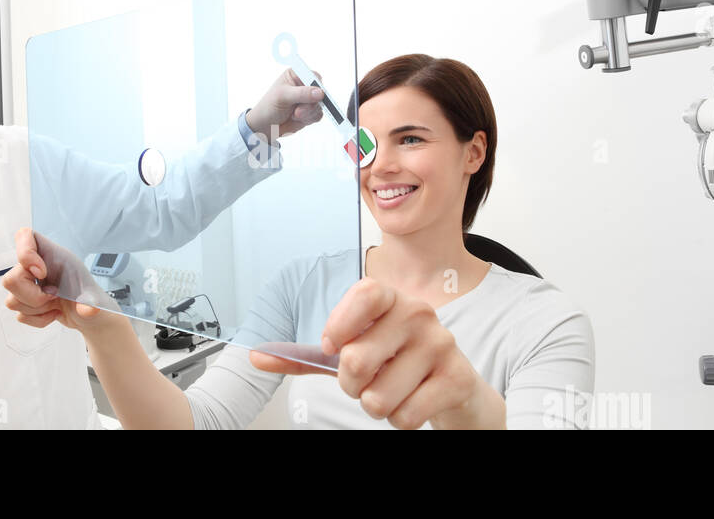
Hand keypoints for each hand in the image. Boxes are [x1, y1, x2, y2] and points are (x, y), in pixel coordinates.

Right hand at [1, 227, 115, 332]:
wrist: (88, 315)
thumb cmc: (90, 296)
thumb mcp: (94, 297)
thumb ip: (91, 301)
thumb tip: (89, 309)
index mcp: (51, 255)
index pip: (24, 236)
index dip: (25, 253)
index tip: (42, 273)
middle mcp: (36, 267)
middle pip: (10, 279)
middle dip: (33, 296)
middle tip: (54, 296)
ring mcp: (28, 286)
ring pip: (12, 301)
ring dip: (37, 309)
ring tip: (56, 305)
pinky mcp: (26, 303)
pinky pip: (20, 315)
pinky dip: (39, 319)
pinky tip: (53, 313)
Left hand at [244, 69, 327, 139]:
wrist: (265, 127)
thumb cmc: (268, 107)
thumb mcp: (283, 96)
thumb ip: (302, 93)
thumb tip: (320, 93)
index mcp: (295, 76)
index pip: (314, 76)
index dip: (317, 86)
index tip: (316, 96)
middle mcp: (303, 86)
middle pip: (320, 92)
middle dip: (310, 104)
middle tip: (297, 111)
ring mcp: (308, 100)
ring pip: (319, 105)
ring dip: (308, 113)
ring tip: (294, 114)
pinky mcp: (310, 111)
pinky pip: (318, 115)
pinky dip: (309, 118)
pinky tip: (297, 118)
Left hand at [250, 278, 504, 429]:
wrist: (451, 385)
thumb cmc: (393, 363)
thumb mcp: (351, 353)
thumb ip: (306, 356)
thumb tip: (256, 356)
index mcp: (391, 299)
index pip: (364, 293)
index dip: (340, 323)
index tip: (330, 347)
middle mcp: (418, 314)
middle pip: (358, 360)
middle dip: (351, 386)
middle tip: (365, 382)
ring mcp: (441, 344)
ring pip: (379, 397)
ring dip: (376, 406)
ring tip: (391, 392)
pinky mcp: (457, 378)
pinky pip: (405, 416)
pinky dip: (400, 420)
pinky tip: (413, 402)